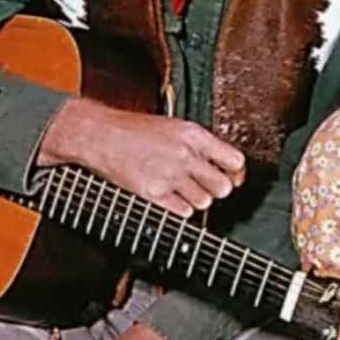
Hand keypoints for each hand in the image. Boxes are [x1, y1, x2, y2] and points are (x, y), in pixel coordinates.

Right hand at [38, 98, 245, 215]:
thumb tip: (227, 165)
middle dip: (217, 189)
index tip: (233, 177)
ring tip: (184, 189)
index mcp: (194, 135)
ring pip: (204, 202)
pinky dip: (181, 208)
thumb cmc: (137, 130)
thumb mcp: (176, 127)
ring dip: (197, 199)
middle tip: (206, 185)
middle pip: (223, 187)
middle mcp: (185, 155)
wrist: (102, 136)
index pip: (235, 161)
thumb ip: (202, 145)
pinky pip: (183, 211)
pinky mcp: (153, 193)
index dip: (236, 173)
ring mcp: (170, 175)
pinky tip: (171, 196)